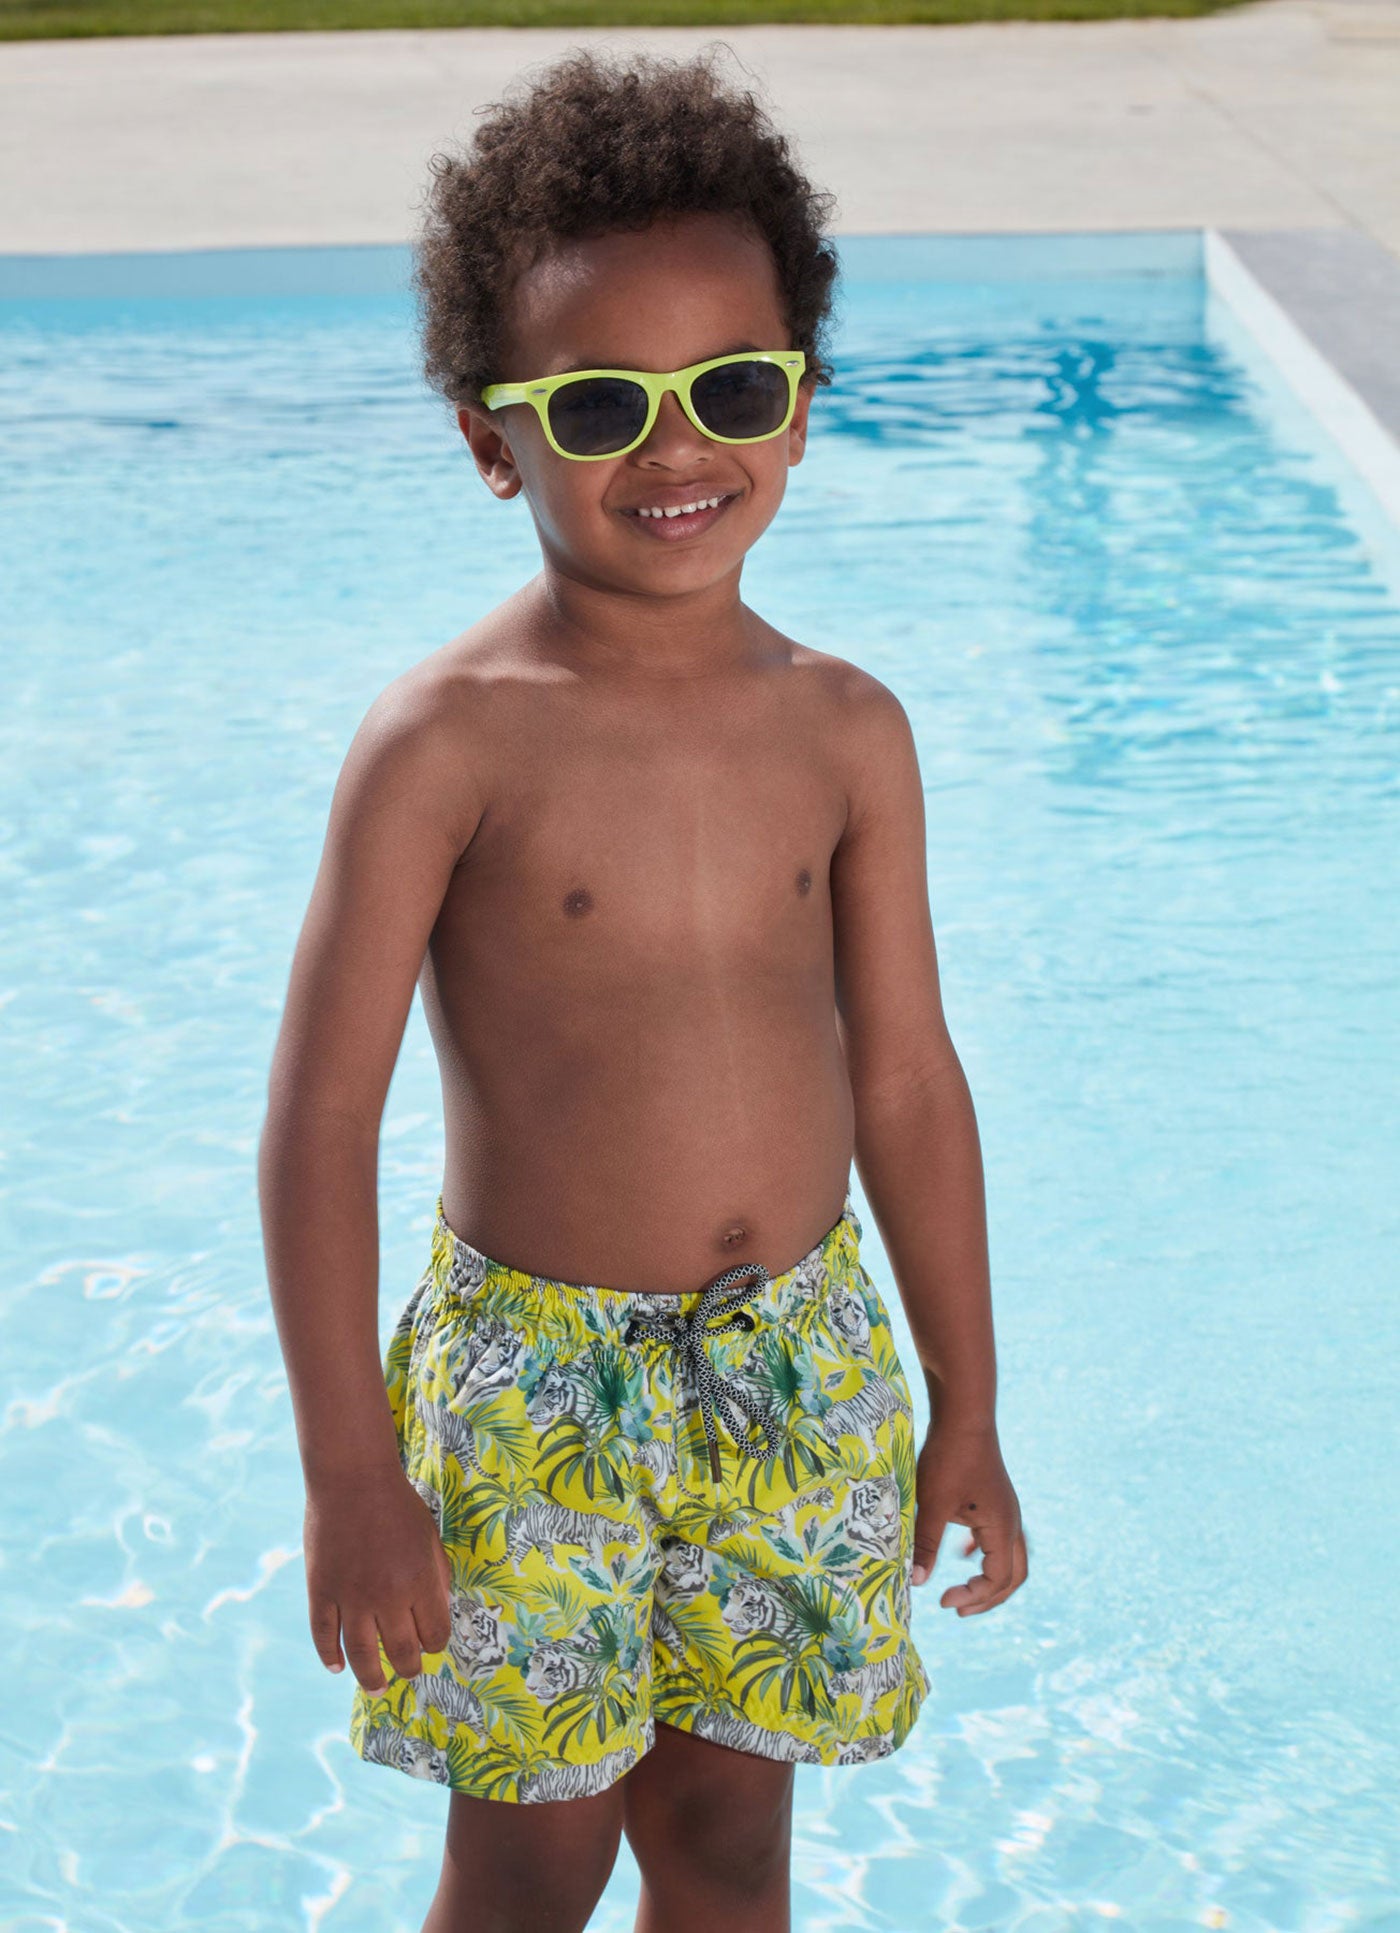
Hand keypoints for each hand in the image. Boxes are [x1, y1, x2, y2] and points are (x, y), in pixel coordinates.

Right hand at [303, 1463, 453, 1692]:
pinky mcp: (322, 1592)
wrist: (352, 1479)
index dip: (434, 1644)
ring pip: (361, 1656)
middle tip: (407, 1672)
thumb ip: (436, 1576)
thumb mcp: (430, 1537)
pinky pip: (324, 1636)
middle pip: (401, 1653)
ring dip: (371, 1679)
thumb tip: (438, 1613)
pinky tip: (337, 1668)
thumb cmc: (398, 1505)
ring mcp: (351, 1597)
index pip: (434, 1634)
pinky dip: (330, 1657)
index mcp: (420, 1582)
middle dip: (408, 1668)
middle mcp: (387, 1597)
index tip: (430, 1644)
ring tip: (377, 1689)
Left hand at [910, 1420, 1026, 1614]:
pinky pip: (998, 1535)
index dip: (973, 1596)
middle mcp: (1011, 1521)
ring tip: (964, 1589)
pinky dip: (984, 1552)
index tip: (942, 1600)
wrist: (963, 1414)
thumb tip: (916, 1583)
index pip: (997, 1580)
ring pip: (1009, 1556)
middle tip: (957, 1609)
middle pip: (1013, 1575)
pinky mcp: (993, 1497)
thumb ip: (925, 1544)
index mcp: (1002, 1528)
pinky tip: (962, 1552)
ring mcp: (1005, 1508)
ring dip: (989, 1577)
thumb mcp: (933, 1503)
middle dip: (987, 1597)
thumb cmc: (948, 1458)